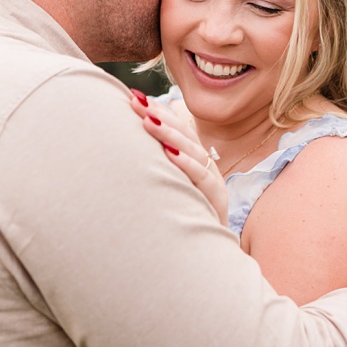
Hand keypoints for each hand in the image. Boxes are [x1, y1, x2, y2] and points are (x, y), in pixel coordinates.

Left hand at [129, 88, 227, 224]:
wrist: (206, 249)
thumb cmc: (182, 215)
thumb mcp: (168, 186)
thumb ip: (156, 164)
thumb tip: (130, 144)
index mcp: (193, 159)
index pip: (176, 128)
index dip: (158, 111)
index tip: (134, 97)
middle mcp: (204, 165)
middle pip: (183, 133)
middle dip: (159, 115)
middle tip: (135, 102)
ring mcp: (212, 180)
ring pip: (192, 150)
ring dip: (169, 134)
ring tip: (148, 121)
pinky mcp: (216, 198)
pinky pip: (202, 176)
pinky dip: (186, 163)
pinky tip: (169, 154)